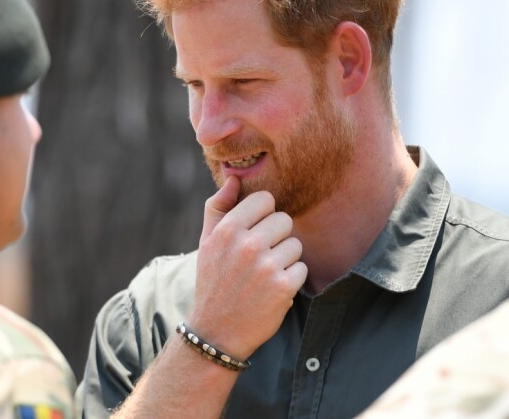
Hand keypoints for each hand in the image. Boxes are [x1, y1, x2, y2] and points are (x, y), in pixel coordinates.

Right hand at [188, 176, 306, 359]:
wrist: (217, 331)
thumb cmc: (213, 280)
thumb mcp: (206, 241)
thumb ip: (218, 206)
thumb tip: (234, 178)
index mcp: (228, 229)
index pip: (265, 199)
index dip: (263, 214)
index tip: (256, 229)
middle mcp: (248, 244)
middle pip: (284, 220)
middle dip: (276, 236)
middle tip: (260, 255)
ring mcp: (267, 266)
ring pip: (295, 244)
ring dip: (285, 258)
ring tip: (266, 273)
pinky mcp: (284, 287)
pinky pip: (302, 268)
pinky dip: (292, 278)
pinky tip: (274, 288)